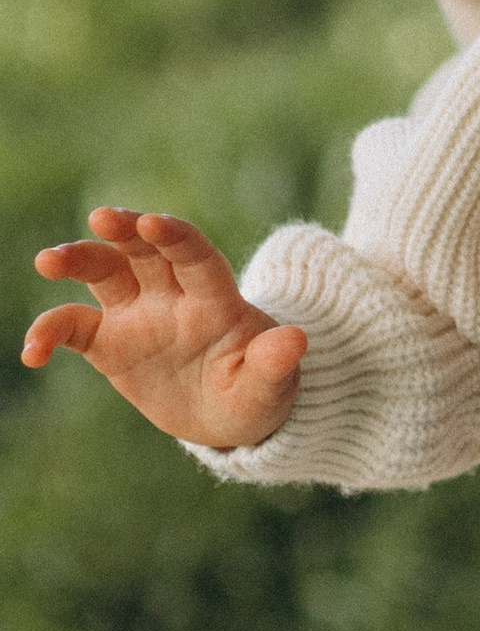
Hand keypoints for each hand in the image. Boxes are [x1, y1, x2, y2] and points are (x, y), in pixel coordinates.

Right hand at [22, 208, 305, 449]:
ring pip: (104, 273)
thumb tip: (296, 340)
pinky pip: (72, 328)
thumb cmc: (258, 392)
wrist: (230, 414)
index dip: (176, 238)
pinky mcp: (109, 342)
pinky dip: (49, 333)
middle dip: (125, 230)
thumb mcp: (272, 386)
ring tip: (46, 261)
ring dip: (77, 260)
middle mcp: (173, 296)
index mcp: (217, 300)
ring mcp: (138, 315)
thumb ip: (276, 364)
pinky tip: (32, 354)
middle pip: (145, 251)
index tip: (153, 223)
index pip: (197, 257)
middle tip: (102, 217)